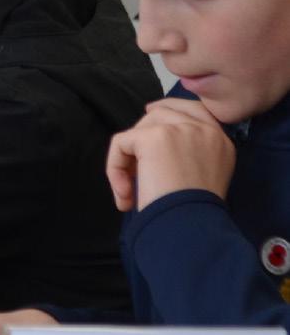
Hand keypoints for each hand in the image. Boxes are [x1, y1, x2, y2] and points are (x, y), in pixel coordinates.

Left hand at [106, 97, 234, 211]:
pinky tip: (126, 195)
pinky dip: (115, 168)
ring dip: (126, 160)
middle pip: (161, 114)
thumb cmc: (194, 214)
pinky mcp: (154, 137)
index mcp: (220, 140)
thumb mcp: (203, 178)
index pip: (194, 109)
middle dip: (140, 139)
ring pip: (139, 129)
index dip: (167, 110)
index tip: (148, 113)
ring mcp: (180, 129)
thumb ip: (187, 154)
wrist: (190, 225)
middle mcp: (204, 130)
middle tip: (133, 173)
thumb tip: (150, 136)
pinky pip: (121, 143)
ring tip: (130, 192)